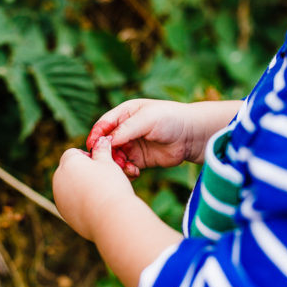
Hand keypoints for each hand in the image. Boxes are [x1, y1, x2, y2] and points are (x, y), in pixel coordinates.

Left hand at [53, 136, 182, 286]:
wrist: (111, 218)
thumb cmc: (111, 186)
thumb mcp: (109, 163)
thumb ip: (102, 150)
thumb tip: (101, 140)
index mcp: (68, 163)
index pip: (73, 153)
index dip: (87, 157)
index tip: (101, 165)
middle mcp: (58, 178)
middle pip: (69, 170)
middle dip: (82, 172)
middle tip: (102, 179)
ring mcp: (59, 197)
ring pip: (69, 187)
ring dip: (80, 187)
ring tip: (101, 194)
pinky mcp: (63, 212)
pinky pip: (71, 203)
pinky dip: (80, 202)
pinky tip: (96, 207)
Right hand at [86, 99, 240, 174]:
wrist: (193, 135)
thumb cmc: (170, 119)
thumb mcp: (146, 119)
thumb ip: (125, 129)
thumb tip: (106, 141)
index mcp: (124, 114)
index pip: (103, 125)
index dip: (96, 135)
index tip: (93, 147)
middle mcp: (126, 130)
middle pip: (106, 144)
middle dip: (106, 153)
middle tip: (111, 161)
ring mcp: (132, 145)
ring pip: (115, 157)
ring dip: (117, 164)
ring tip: (127, 167)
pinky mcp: (140, 160)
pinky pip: (126, 167)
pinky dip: (127, 171)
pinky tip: (135, 172)